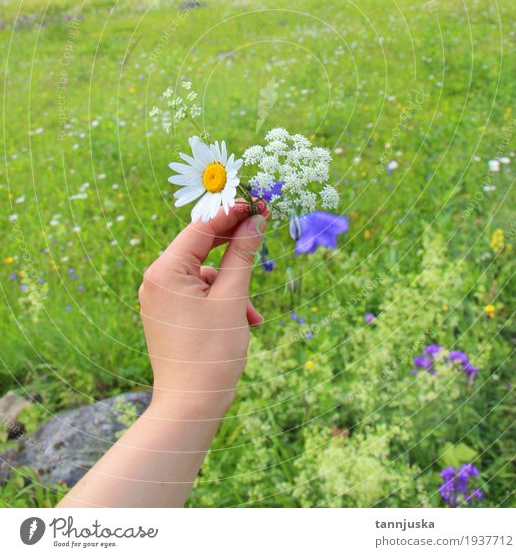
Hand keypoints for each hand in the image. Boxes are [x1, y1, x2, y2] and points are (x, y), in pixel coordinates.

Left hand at [139, 200, 268, 415]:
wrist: (190, 408)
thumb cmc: (210, 354)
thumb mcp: (232, 300)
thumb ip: (242, 256)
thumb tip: (255, 220)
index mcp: (164, 271)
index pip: (201, 229)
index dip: (232, 214)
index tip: (258, 203)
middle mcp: (156, 280)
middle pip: (202, 250)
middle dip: (235, 252)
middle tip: (264, 233)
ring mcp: (161, 299)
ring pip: (206, 276)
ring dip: (233, 288)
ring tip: (251, 314)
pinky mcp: (169, 315)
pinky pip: (200, 295)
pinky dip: (222, 303)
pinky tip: (243, 321)